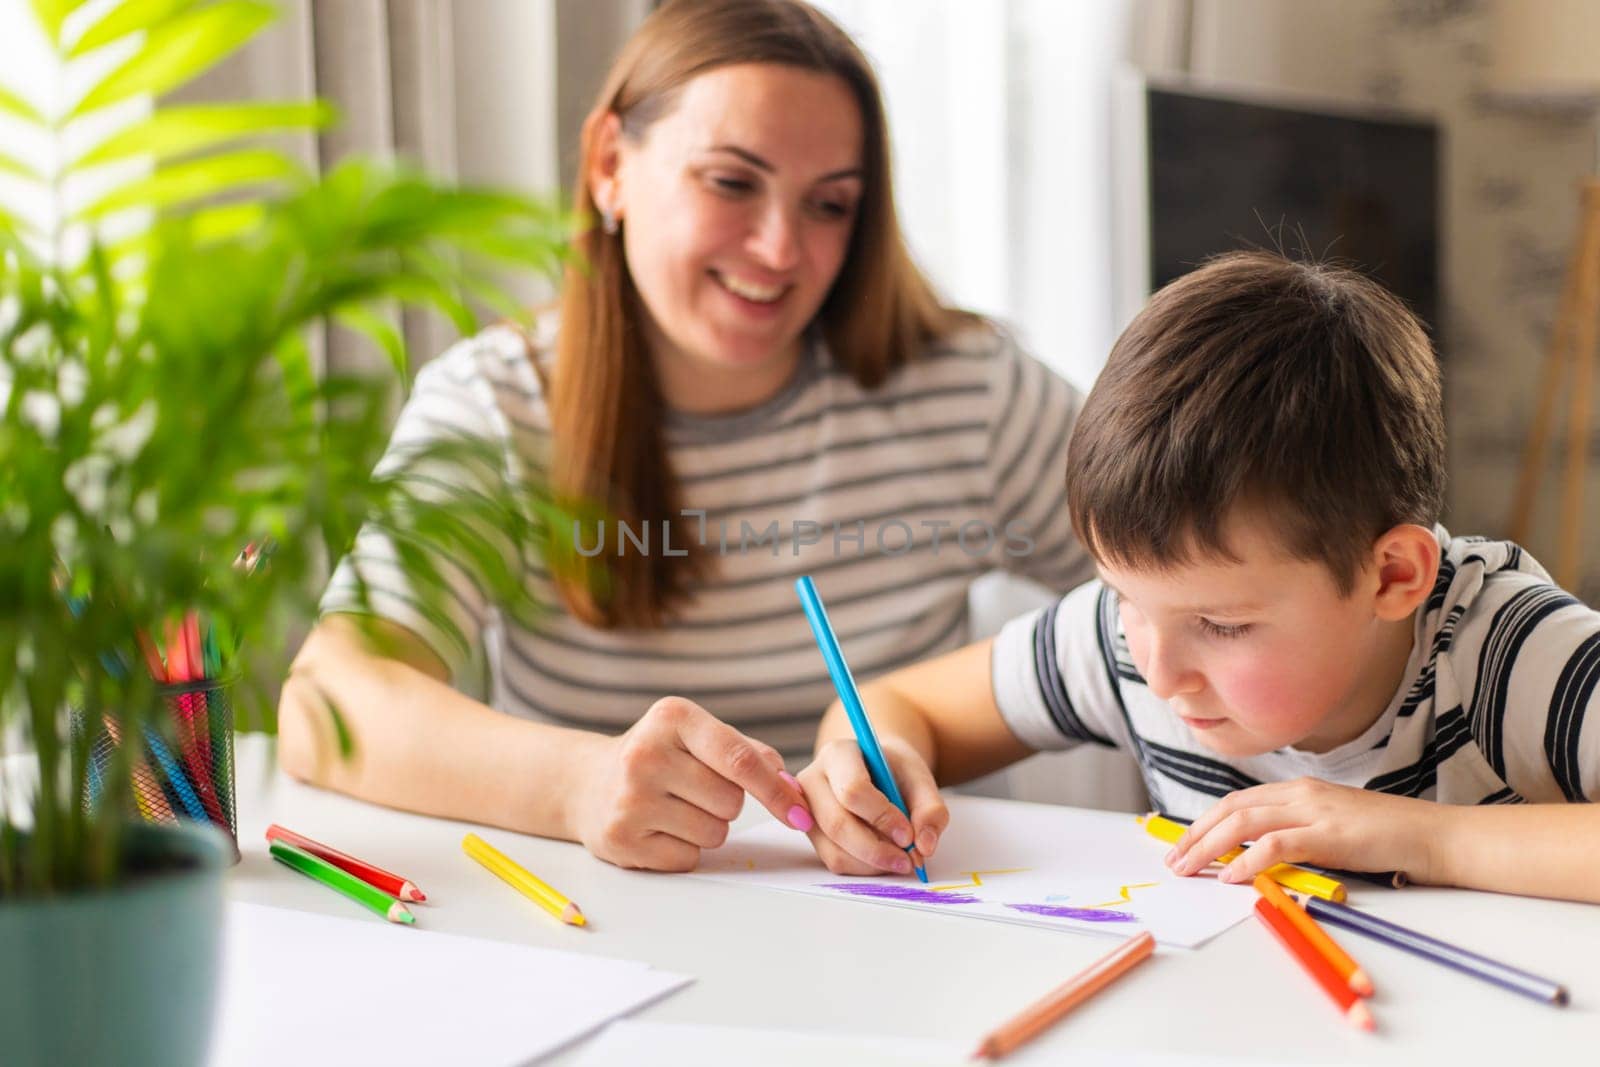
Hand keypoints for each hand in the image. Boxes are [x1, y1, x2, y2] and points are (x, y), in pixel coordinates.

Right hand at [568, 696, 812, 871]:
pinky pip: (688, 858)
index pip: (739, 759)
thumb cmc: (662, 757)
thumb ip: (750, 754)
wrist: (589, 783)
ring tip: (676, 807)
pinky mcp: (621, 840)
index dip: (776, 791)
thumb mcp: (699, 736)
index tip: (801, 814)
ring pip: (714, 833)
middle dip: (729, 803)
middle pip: (731, 801)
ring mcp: (629, 799)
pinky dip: (685, 849)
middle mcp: (645, 755)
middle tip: (695, 790)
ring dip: (708, 827)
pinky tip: (660, 827)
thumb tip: (792, 791)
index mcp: (672, 717)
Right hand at [796, 735, 948, 875]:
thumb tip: (924, 846)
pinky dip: (865, 868)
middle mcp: (813, 780)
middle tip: (910, 859)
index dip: (882, 817)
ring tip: (902, 860)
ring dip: (873, 864)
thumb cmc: (894, 771)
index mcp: (838, 754)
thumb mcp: (919, 778)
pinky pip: (835, 861)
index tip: (908, 834)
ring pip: (835, 849)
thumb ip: (930, 808)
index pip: (852, 789)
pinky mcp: (812, 835)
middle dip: (877, 849)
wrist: (875, 771)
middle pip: (838, 824)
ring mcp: (806, 810)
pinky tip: (885, 858)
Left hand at [1166, 777, 1448, 884]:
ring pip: (1245, 823)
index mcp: (1299, 790)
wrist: (1433, 834)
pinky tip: (1232, 877)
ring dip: (1210, 847)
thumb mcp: (1331, 829)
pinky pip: (1277, 845)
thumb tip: (1257, 859)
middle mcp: (1301, 794)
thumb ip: (1296, 836)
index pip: (1238, 801)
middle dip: (1196, 834)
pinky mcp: (1329, 833)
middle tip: (1175, 860)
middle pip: (1232, 809)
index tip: (1183, 842)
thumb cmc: (1385, 837)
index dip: (1205, 821)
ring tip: (1191, 869)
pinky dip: (1249, 860)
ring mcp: (1314, 811)